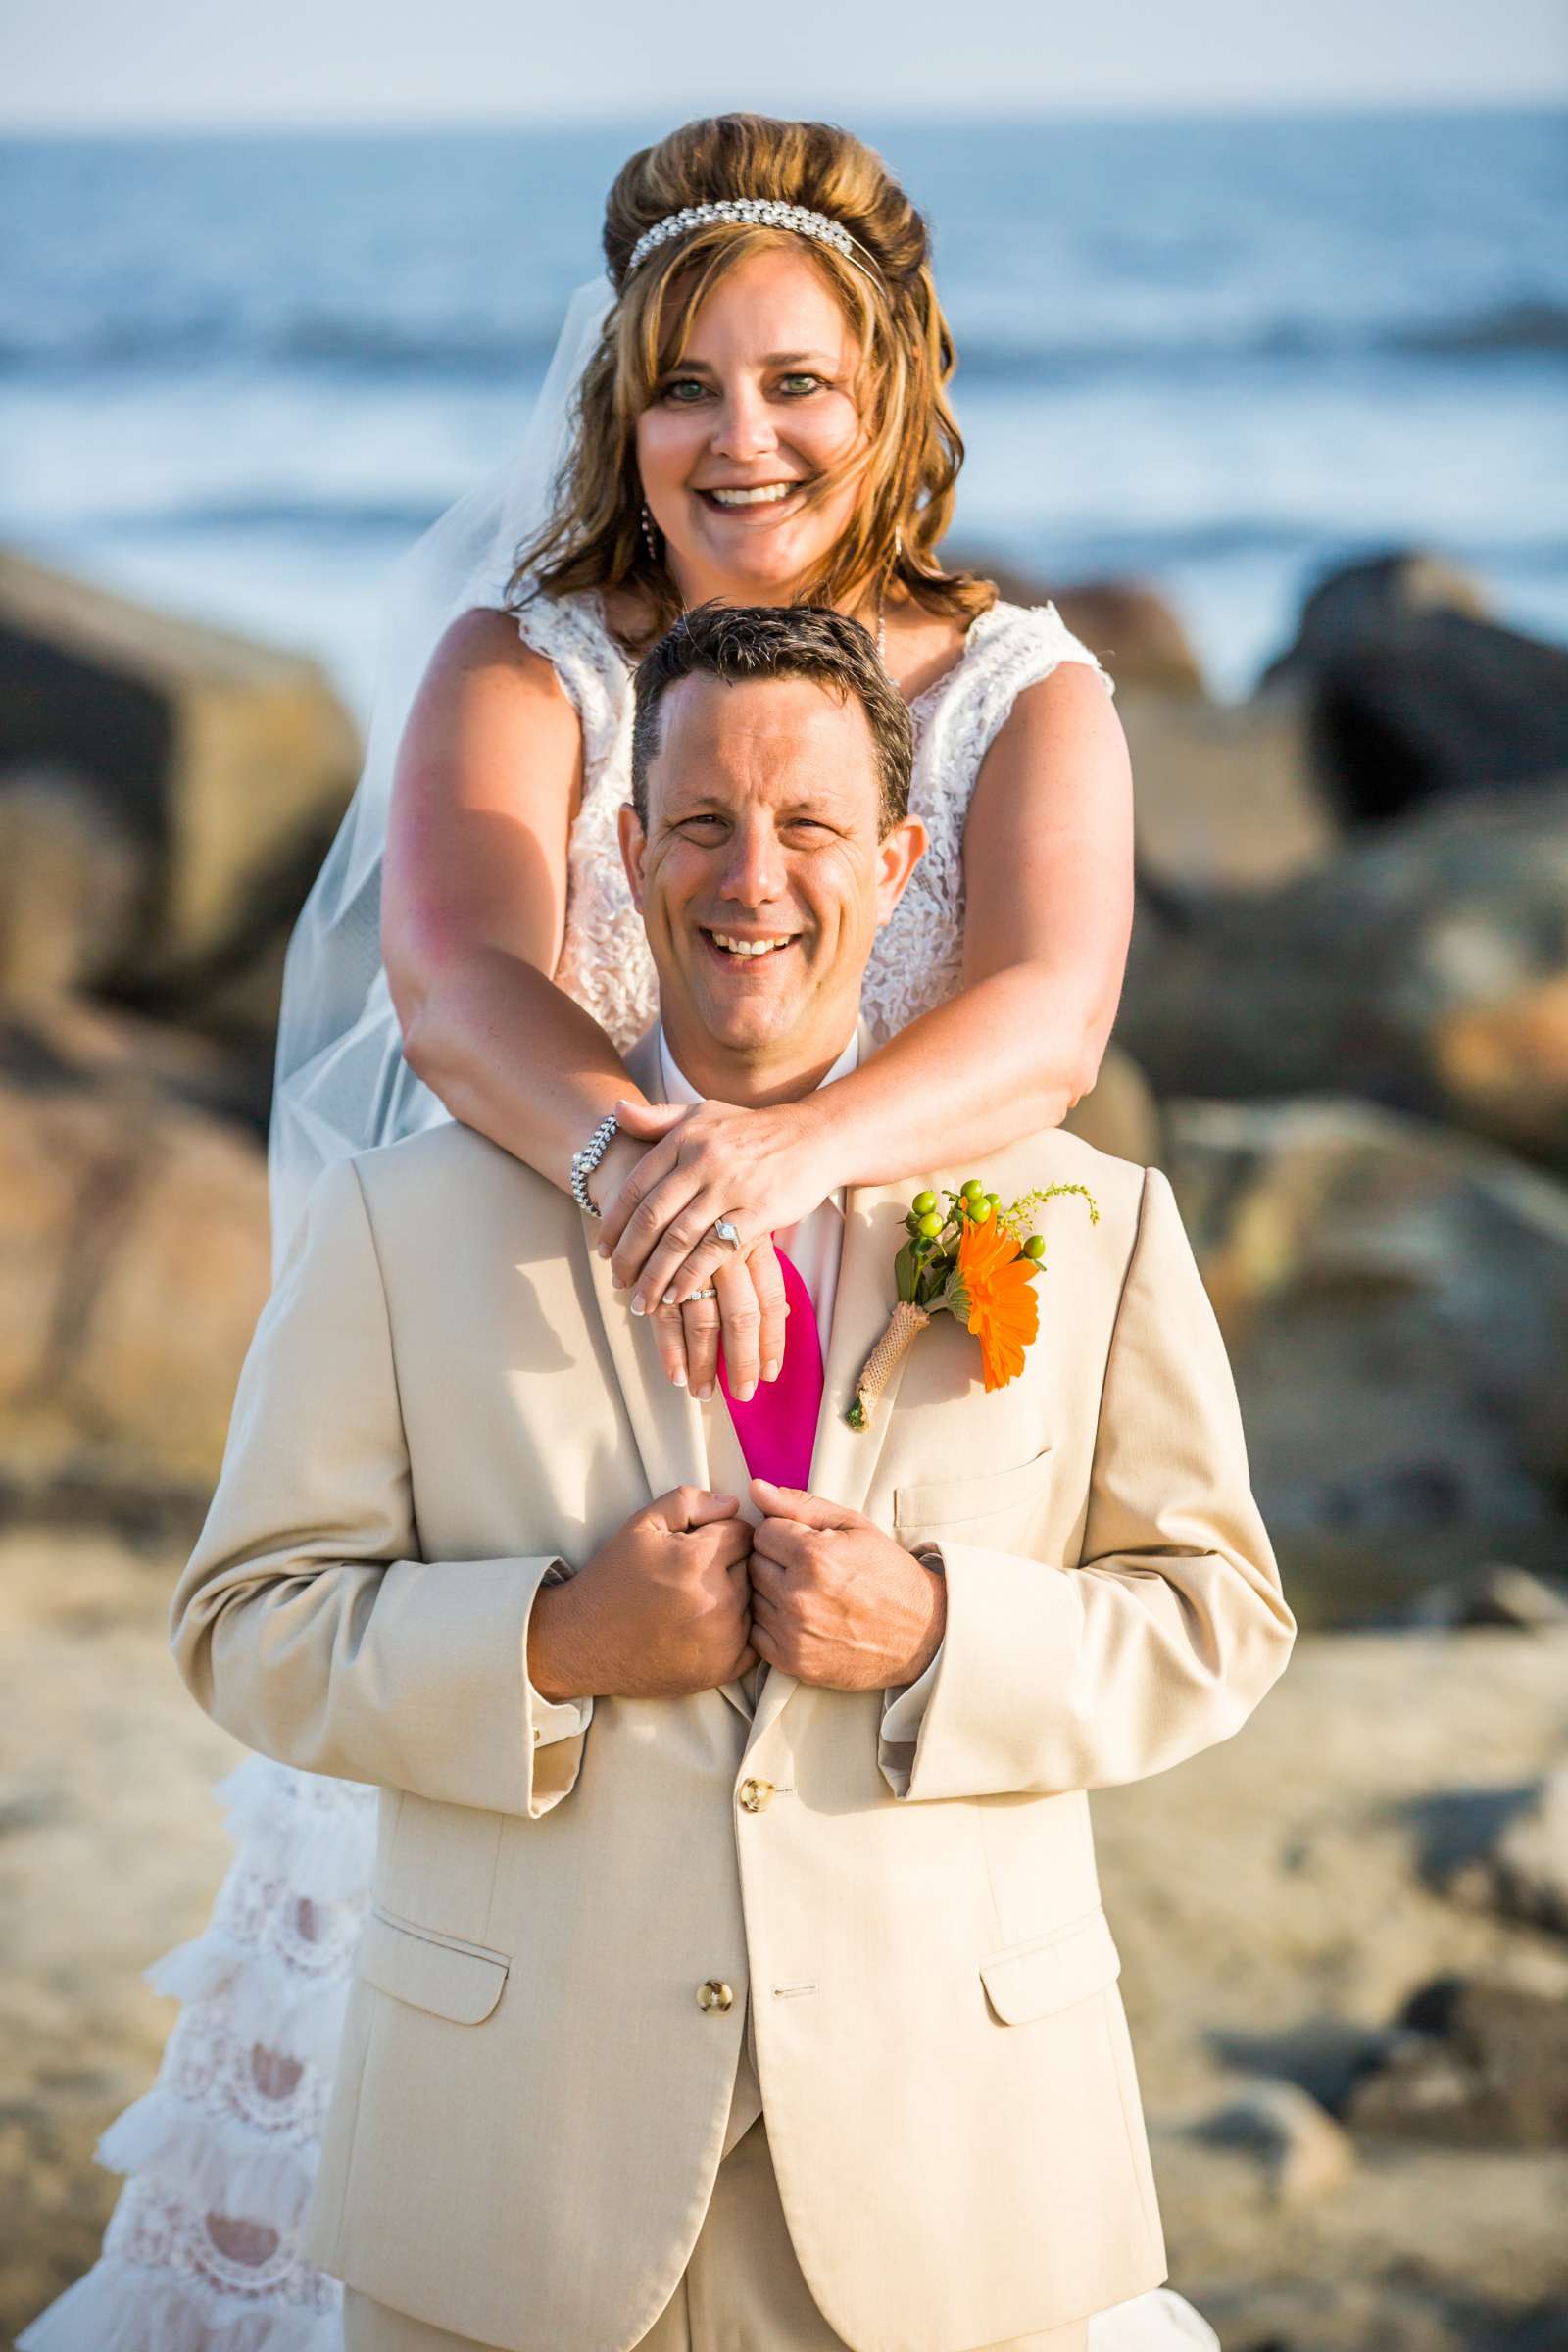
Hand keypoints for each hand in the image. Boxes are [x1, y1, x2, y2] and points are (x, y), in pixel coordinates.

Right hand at [529, 1486, 755, 1701]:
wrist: (586, 1642)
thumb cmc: (614, 1579)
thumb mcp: (640, 1526)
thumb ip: (688, 1502)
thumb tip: (733, 1503)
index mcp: (697, 1561)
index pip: (743, 1532)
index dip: (722, 1534)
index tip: (699, 1546)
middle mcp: (717, 1601)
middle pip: (752, 1566)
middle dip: (731, 1564)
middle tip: (695, 1575)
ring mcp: (724, 1639)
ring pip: (755, 1600)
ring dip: (736, 1596)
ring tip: (697, 1601)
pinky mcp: (725, 1667)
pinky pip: (754, 1636)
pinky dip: (738, 1629)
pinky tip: (705, 1626)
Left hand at [599, 1094, 839, 1358]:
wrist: (814, 1138)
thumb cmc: (752, 1130)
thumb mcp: (703, 1112)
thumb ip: (658, 1117)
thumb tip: (615, 1110)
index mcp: (684, 1139)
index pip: (636, 1186)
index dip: (615, 1222)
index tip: (604, 1250)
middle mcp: (703, 1162)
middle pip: (651, 1218)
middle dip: (629, 1256)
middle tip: (617, 1282)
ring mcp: (730, 1188)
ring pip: (678, 1239)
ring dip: (655, 1275)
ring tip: (641, 1301)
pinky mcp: (756, 1213)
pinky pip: (714, 1251)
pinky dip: (691, 1277)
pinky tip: (677, 1296)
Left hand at [745, 1478, 945, 1691]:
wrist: (920, 1633)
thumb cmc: (886, 1573)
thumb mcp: (854, 1526)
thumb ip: (800, 1505)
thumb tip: (754, 1488)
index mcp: (814, 1556)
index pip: (762, 1532)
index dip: (783, 1534)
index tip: (805, 1544)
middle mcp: (799, 1596)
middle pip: (753, 1564)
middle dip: (776, 1562)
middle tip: (809, 1570)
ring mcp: (793, 1633)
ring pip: (752, 1598)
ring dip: (771, 1594)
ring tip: (806, 1594)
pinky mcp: (791, 1662)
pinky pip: (755, 1632)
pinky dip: (772, 1625)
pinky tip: (800, 1619)